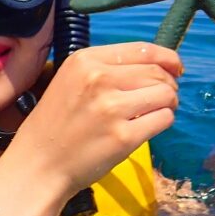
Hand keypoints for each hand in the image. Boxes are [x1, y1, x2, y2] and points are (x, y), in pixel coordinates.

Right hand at [4, 42, 180, 201]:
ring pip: (166, 94)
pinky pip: (164, 119)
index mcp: (86, 60)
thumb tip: (160, 65)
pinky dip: (163, 122)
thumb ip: (108, 69)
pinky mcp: (123, 136)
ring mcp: (112, 108)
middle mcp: (99, 79)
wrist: (39, 165)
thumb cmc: (56, 124)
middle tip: (163, 98)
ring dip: (169, 103)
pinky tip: (148, 127)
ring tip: (155, 112)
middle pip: (158, 73)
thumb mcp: (72, 81)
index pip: (143, 50)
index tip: (175, 68)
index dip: (167, 58)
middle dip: (169, 84)